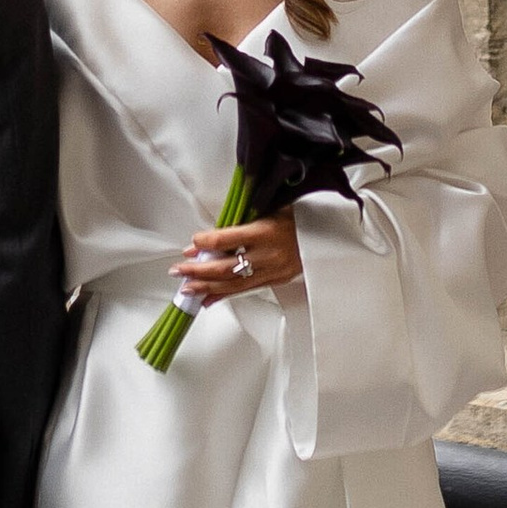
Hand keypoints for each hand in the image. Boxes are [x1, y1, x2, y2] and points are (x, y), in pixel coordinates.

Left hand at [171, 210, 302, 303]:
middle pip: (226, 267)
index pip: (228, 238)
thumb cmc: (297, 217)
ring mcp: (272, 271)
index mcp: (266, 231)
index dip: (207, 242)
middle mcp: (268, 254)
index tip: (192, 242)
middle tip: (178, 270)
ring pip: (232, 284)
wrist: (328, 236)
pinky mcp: (274, 281)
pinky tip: (206, 300)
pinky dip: (223, 295)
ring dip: (206, 287)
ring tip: (186, 288)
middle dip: (199, 271)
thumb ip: (244, 218)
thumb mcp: (272, 208)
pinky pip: (244, 290)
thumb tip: (214, 232)